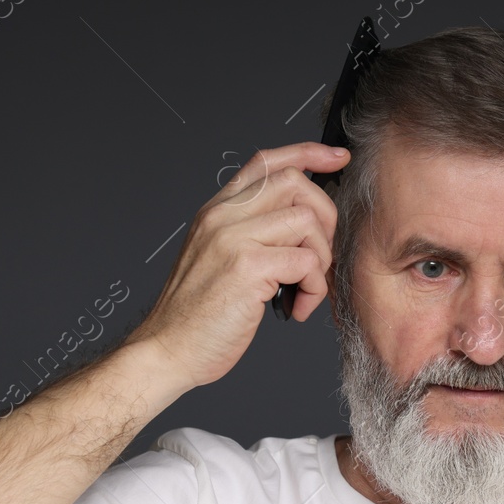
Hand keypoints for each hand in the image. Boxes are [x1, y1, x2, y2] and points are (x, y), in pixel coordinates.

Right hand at [123, 142, 347, 389]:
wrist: (166, 349)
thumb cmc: (196, 315)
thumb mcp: (218, 259)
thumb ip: (250, 233)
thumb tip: (302, 224)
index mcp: (217, 211)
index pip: (266, 161)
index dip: (308, 153)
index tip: (337, 158)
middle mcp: (223, 216)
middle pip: (296, 183)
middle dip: (326, 217)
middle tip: (320, 257)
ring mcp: (233, 238)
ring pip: (307, 222)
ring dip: (321, 260)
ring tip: (305, 289)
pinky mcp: (247, 266)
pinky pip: (307, 262)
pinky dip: (314, 288)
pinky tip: (297, 307)